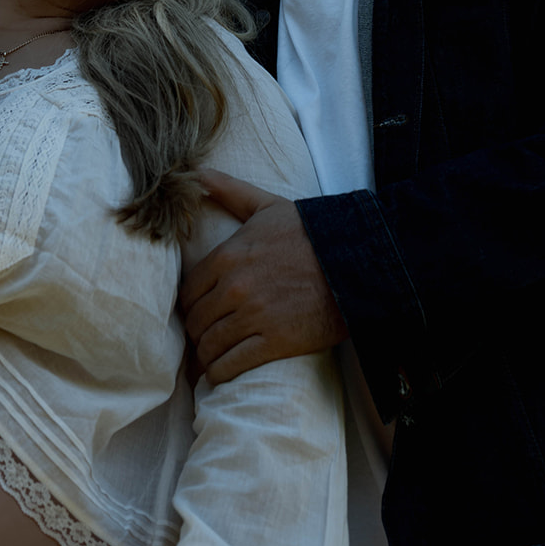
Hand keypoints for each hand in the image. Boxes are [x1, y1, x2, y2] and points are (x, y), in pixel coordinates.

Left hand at [180, 169, 347, 383]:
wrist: (356, 261)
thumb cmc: (310, 232)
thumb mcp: (266, 206)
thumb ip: (229, 191)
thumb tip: (196, 173)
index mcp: (227, 257)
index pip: (188, 293)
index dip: (190, 306)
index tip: (197, 312)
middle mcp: (234, 289)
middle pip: (196, 322)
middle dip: (198, 332)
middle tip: (206, 337)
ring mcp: (254, 317)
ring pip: (210, 346)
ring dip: (207, 355)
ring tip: (213, 358)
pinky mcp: (276, 343)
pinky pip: (232, 365)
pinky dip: (221, 372)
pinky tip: (222, 372)